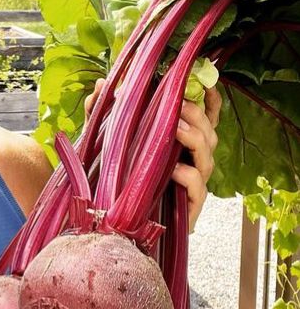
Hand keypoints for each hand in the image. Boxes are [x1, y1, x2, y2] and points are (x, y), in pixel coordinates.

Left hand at [84, 80, 220, 230]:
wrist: (117, 224)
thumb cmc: (119, 178)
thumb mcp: (107, 140)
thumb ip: (103, 112)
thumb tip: (100, 84)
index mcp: (181, 144)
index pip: (205, 119)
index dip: (210, 102)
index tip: (206, 84)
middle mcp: (192, 162)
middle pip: (209, 134)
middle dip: (197, 116)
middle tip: (178, 105)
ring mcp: (194, 185)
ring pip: (207, 158)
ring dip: (194, 139)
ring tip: (176, 127)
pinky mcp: (189, 207)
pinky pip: (197, 188)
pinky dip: (187, 176)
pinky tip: (172, 170)